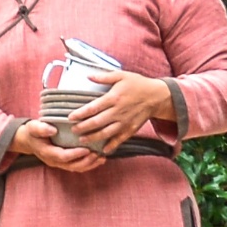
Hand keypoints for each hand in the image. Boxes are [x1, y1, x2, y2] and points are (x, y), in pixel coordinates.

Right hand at [17, 119, 109, 174]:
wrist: (29, 140)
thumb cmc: (33, 132)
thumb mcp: (33, 127)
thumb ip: (41, 128)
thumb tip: (53, 130)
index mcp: (47, 153)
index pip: (63, 156)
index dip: (75, 154)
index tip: (87, 149)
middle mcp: (54, 161)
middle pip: (72, 166)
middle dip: (86, 161)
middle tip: (98, 154)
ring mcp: (59, 163)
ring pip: (76, 168)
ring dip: (90, 165)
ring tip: (102, 158)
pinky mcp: (65, 162)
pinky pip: (77, 166)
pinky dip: (89, 164)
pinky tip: (99, 159)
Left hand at [56, 71, 175, 154]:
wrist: (157, 96)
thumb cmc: (138, 84)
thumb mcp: (121, 75)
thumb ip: (104, 76)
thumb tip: (88, 76)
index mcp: (113, 98)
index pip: (93, 108)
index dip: (80, 114)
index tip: (70, 117)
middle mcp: (118, 111)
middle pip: (97, 123)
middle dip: (83, 128)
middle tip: (73, 130)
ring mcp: (125, 122)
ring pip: (106, 133)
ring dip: (93, 138)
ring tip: (82, 141)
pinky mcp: (131, 129)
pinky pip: (120, 139)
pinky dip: (111, 145)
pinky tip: (103, 150)